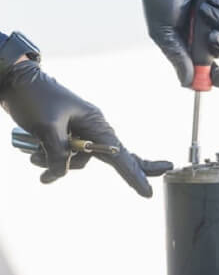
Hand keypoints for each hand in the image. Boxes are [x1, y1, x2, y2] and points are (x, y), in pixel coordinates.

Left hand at [0, 60, 172, 196]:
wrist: (14, 81)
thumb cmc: (35, 97)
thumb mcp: (47, 127)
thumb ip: (57, 154)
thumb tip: (59, 173)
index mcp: (96, 123)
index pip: (119, 155)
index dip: (134, 175)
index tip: (148, 193)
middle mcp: (93, 129)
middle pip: (116, 158)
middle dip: (129, 173)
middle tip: (148, 191)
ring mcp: (80, 133)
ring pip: (76, 161)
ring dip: (55, 163)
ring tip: (33, 154)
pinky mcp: (66, 136)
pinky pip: (63, 157)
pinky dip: (49, 160)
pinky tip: (34, 156)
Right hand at [141, 0, 218, 87]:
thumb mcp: (163, 33)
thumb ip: (178, 58)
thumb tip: (188, 83)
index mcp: (188, 42)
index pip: (207, 66)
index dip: (218, 76)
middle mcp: (204, 30)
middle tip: (212, 39)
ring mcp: (216, 14)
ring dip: (218, 21)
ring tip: (203, 8)